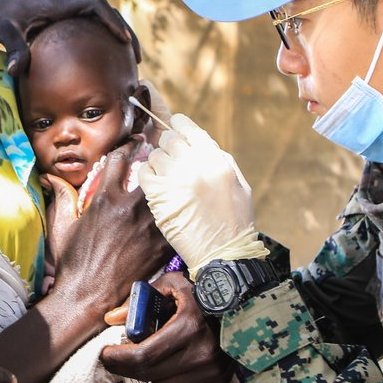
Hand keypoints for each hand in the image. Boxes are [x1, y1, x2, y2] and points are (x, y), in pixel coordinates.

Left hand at [0, 0, 138, 75]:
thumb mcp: (2, 32)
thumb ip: (12, 48)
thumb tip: (16, 71)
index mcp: (57, 8)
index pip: (94, 5)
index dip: (112, 20)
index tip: (123, 40)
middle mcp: (64, 10)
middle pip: (105, 14)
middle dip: (124, 31)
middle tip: (136, 57)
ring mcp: (63, 19)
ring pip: (99, 23)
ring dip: (116, 38)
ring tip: (128, 64)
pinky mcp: (59, 28)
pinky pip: (88, 33)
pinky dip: (100, 46)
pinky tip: (104, 68)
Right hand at [45, 143, 171, 319]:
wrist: (89, 297)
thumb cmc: (74, 263)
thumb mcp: (63, 227)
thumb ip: (62, 198)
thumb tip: (51, 177)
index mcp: (104, 199)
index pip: (119, 159)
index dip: (128, 146)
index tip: (135, 143)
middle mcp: (129, 207)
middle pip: (151, 169)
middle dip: (157, 158)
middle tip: (163, 153)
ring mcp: (149, 226)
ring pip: (169, 191)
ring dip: (170, 183)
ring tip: (176, 178)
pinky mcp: (162, 244)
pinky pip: (176, 218)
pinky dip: (178, 211)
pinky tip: (180, 209)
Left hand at [100, 273, 233, 382]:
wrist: (246, 304)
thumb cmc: (203, 290)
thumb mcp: (171, 285)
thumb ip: (140, 301)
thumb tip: (111, 319)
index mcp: (189, 326)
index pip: (143, 356)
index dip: (118, 358)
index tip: (103, 353)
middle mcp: (203, 353)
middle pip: (148, 374)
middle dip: (124, 367)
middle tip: (113, 358)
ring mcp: (213, 369)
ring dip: (148, 372)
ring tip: (148, 354)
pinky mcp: (218, 378)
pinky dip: (167, 377)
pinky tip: (171, 359)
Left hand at [136, 113, 266, 274]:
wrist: (222, 256)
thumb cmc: (234, 224)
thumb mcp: (238, 186)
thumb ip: (219, 161)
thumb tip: (198, 143)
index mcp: (216, 160)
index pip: (190, 130)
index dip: (179, 126)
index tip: (174, 128)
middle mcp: (195, 165)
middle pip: (170, 139)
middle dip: (168, 146)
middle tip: (170, 159)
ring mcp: (174, 179)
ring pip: (155, 155)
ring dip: (158, 163)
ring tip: (164, 178)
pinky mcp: (157, 196)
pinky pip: (144, 173)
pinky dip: (146, 176)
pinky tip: (153, 186)